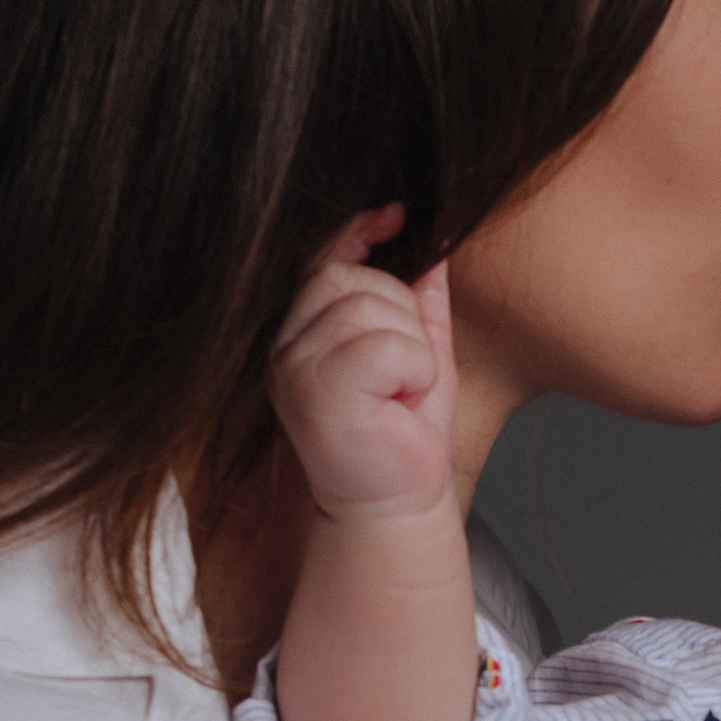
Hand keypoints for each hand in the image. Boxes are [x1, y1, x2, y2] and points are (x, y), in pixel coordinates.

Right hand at [270, 202, 457, 521]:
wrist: (396, 506)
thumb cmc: (403, 435)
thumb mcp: (422, 354)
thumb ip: (421, 300)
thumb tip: (434, 245)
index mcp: (304, 330)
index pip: (324, 257)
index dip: (358, 228)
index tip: (398, 214)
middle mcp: (286, 344)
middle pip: (353, 277)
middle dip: (402, 316)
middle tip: (406, 375)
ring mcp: (293, 366)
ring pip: (371, 307)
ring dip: (412, 351)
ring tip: (401, 394)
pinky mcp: (314, 392)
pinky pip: (385, 345)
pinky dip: (413, 372)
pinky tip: (399, 405)